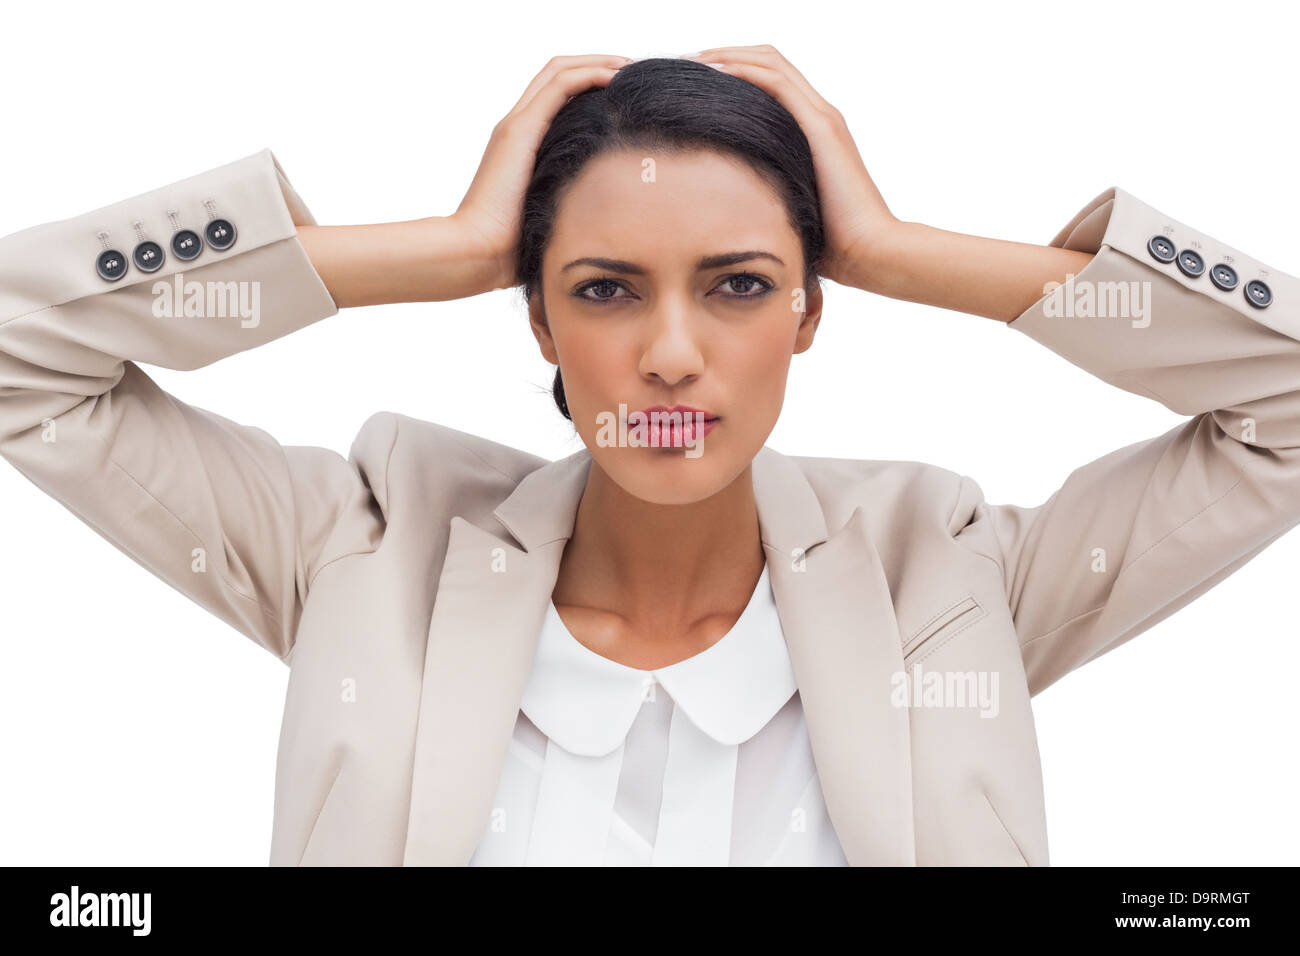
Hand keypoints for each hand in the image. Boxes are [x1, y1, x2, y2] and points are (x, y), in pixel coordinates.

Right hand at [453, 54, 632, 291]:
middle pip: (558, 73)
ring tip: (631, 66)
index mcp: (523, 144)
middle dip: (598, 63)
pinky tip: (616, 78)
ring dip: (598, 62)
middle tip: (634, 68)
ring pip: (559, 71)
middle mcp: (517, 126)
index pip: (557, 95)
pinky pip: (559, 87)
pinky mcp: (519, 131)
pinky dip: (589, 75)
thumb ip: (570, 203)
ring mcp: (516, 125)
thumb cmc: (514, 247)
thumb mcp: (551, 216)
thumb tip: (608, 217)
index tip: (627, 89)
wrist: (479, 252)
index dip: (590, 82)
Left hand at [686, 46, 898, 290]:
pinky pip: (776, 83)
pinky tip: (712, 73)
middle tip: (683, 60)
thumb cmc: (831, 244)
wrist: (869, 252)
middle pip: (767, 60)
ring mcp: (822, 118)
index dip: (732, 69)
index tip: (691, 80)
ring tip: (689, 60)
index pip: (770, 79)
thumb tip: (726, 210)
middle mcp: (819, 114)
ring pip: (770, 62)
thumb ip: (766, 196)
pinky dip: (742, 72)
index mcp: (813, 131)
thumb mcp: (788, 210)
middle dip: (723, 53)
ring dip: (727, 55)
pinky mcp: (821, 127)